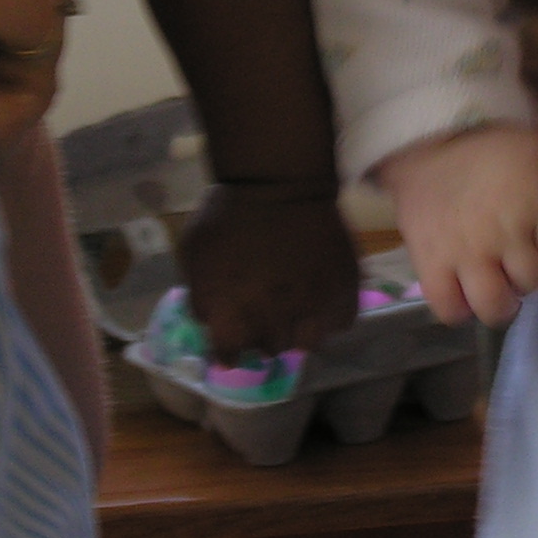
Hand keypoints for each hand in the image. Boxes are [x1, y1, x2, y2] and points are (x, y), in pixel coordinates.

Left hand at [178, 184, 362, 361]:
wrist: (277, 179)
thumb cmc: (226, 212)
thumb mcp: (194, 253)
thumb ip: (199, 295)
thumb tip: (209, 322)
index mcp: (231, 317)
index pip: (230, 358)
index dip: (230, 348)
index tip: (233, 338)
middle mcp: (273, 323)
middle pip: (270, 351)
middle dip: (264, 335)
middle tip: (265, 313)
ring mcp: (312, 310)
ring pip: (307, 344)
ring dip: (299, 330)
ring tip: (296, 308)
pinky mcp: (344, 293)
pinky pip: (340, 322)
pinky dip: (330, 315)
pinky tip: (321, 296)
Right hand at [377, 124, 537, 325]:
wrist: (425, 140)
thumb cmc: (492, 148)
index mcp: (536, 203)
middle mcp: (504, 232)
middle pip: (534, 281)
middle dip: (529, 271)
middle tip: (512, 254)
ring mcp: (466, 252)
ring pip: (496, 305)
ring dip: (500, 299)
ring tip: (492, 281)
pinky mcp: (430, 263)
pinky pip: (450, 310)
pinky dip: (459, 308)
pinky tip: (462, 290)